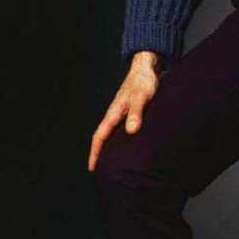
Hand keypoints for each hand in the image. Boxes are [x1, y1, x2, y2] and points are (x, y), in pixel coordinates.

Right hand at [88, 52, 159, 170]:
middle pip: (103, 137)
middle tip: (99, 171)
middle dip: (99, 154)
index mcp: (114, 112)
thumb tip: (131, 130)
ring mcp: (121, 112)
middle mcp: (115, 113)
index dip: (95, 152)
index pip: (100, 137)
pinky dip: (119, 139)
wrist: (146, 67)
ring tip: (111, 163)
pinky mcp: (130, 110)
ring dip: (109, 147)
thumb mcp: (141, 97)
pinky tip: (126, 146)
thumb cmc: (144, 81)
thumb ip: (136, 113)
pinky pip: (120, 129)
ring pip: (111, 133)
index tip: (92, 167)